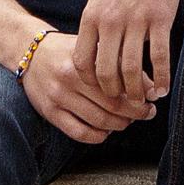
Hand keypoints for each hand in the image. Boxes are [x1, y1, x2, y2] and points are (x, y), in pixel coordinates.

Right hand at [19, 31, 154, 144]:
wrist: (30, 52)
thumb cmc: (70, 49)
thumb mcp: (95, 48)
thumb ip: (122, 64)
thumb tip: (152, 89)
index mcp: (86, 60)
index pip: (121, 85)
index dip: (140, 96)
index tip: (151, 101)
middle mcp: (70, 79)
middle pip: (112, 105)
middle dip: (135, 113)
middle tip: (147, 113)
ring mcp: (59, 97)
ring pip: (98, 121)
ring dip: (119, 125)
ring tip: (128, 121)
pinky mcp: (49, 112)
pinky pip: (78, 133)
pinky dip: (97, 136)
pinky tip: (106, 132)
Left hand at [76, 0, 181, 103]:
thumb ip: (96, 23)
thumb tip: (94, 50)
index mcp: (92, 18)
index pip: (83, 62)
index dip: (91, 83)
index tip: (102, 91)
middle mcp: (110, 22)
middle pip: (106, 71)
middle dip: (115, 94)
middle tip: (124, 104)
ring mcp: (135, 21)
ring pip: (133, 68)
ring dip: (139, 90)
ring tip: (145, 101)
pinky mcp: (159, 18)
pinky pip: (159, 56)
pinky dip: (162, 77)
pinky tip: (164, 87)